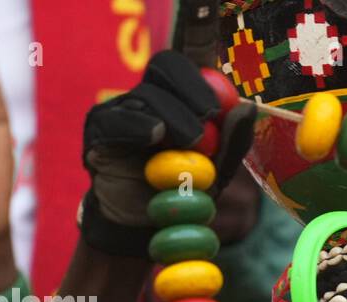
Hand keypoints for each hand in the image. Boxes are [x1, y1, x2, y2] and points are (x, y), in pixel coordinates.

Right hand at [80, 44, 254, 255]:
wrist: (146, 228)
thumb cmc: (184, 192)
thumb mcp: (217, 170)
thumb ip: (233, 141)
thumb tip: (247, 108)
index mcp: (182, 95)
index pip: (191, 55)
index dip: (199, 32)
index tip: (215, 27)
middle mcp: (151, 94)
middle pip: (168, 66)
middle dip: (194, 88)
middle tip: (210, 114)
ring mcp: (122, 108)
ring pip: (148, 95)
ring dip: (174, 116)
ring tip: (192, 142)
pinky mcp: (99, 128)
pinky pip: (117, 118)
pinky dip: (139, 126)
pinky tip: (156, 135)